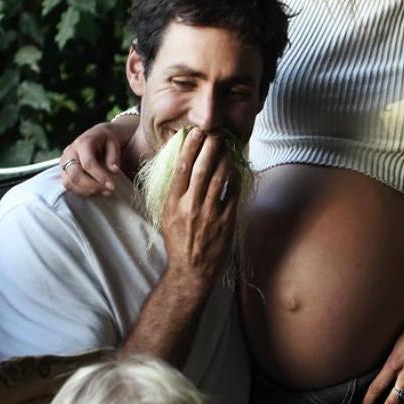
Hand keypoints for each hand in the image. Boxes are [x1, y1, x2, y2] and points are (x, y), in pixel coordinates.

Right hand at [60, 116, 136, 195]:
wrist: (95, 136)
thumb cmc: (105, 140)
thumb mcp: (113, 143)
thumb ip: (113, 156)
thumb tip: (113, 170)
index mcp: (83, 143)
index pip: (88, 163)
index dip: (100, 176)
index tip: (112, 186)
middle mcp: (70, 152)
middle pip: (75, 175)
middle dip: (92, 186)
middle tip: (108, 191)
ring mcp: (64, 162)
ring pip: (69, 182)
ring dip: (87, 191)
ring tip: (105, 192)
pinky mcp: (64, 171)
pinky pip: (69, 186)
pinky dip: (83, 192)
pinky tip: (97, 191)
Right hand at [161, 128, 240, 287]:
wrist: (191, 271)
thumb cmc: (178, 241)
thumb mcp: (167, 215)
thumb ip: (174, 192)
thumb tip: (181, 165)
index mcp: (173, 203)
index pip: (181, 168)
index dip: (189, 147)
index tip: (195, 132)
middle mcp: (190, 207)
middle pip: (201, 168)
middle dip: (209, 147)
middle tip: (216, 133)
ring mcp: (209, 214)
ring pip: (219, 178)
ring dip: (224, 159)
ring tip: (227, 147)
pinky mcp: (226, 222)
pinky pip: (232, 194)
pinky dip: (235, 178)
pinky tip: (236, 169)